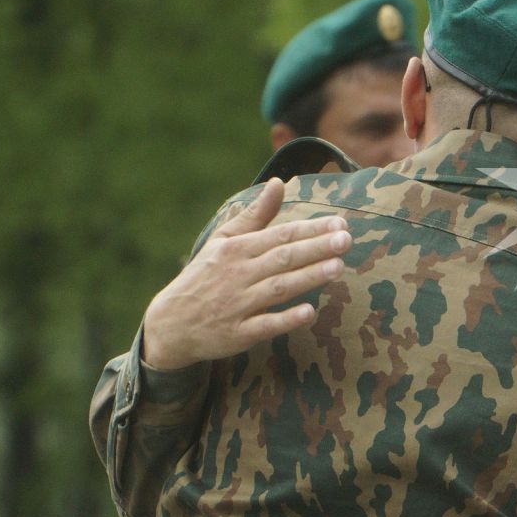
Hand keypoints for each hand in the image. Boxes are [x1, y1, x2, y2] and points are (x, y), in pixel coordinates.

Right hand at [140, 179, 349, 370]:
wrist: (170, 323)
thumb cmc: (205, 276)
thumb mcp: (224, 241)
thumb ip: (255, 215)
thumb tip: (279, 182)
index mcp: (236, 250)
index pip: (280, 236)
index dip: (311, 230)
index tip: (340, 223)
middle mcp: (237, 275)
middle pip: (282, 259)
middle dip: (316, 248)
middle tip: (346, 240)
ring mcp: (237, 305)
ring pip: (278, 288)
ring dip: (308, 277)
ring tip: (338, 267)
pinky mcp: (237, 334)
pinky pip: (264, 326)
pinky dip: (285, 319)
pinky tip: (309, 312)